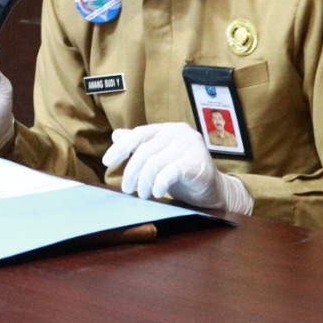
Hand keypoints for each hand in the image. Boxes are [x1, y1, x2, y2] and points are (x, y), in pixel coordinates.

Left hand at [101, 122, 252, 213]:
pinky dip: (159, 184)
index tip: (107, 161)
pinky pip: (170, 172)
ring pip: (155, 162)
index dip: (120, 148)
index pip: (138, 134)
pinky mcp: (198, 162)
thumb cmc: (182, 174)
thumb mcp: (158, 159)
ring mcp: (191, 146)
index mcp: (168, 129)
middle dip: (132, 172)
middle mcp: (180, 132)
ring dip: (144, 182)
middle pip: (144, 151)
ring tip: (143, 194)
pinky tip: (157, 193)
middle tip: (127, 189)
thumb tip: (116, 135)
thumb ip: (140, 147)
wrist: (215, 192)